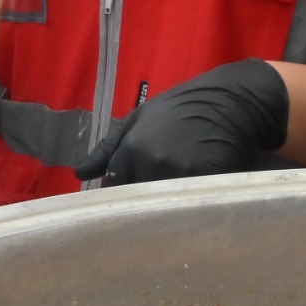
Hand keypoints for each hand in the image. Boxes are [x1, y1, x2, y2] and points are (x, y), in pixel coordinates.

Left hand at [76, 60, 289, 184]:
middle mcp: (151, 163)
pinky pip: (190, 202)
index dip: (123, 192)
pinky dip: (190, 202)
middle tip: (155, 196)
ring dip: (167, 204)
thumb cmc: (180, 108)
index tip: (131, 194)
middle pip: (139, 199)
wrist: (226, 100)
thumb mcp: (138, 119)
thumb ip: (108, 148)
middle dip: (144, 200)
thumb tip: (79, 173)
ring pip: (164, 205)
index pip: (116, 188)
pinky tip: (194, 195)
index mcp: (131, 150)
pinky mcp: (205, 181)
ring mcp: (179, 173)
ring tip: (174, 196)